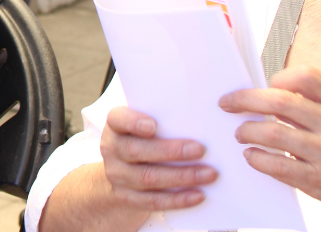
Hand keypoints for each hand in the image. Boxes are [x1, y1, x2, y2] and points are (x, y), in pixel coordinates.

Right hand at [99, 106, 217, 211]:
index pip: (118, 120)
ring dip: (182, 176)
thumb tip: (199, 122)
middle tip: (201, 149)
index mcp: (115, 126)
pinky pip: (154, 201)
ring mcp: (117, 175)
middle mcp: (111, 150)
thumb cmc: (144, 140)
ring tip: (209, 174)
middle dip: (171, 151)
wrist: (123, 171)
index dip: (133, 122)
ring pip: (148, 178)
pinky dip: (178, 199)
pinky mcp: (127, 197)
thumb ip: (163, 120)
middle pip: (136, 150)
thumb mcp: (143, 125)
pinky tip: (199, 195)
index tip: (153, 125)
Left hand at [221, 65, 320, 230]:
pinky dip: (257, 158)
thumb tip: (272, 93)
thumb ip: (319, 104)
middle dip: (245, 100)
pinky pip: (277, 165)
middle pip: (279, 101)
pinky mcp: (320, 180)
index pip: (304, 76)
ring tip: (241, 133)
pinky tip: (252, 155)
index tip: (262, 86)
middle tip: (228, 103)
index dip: (277, 78)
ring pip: (272, 133)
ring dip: (247, 131)